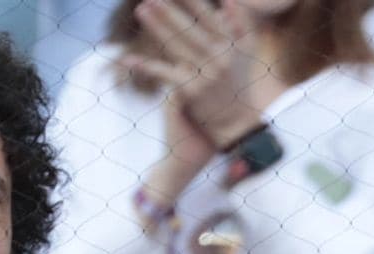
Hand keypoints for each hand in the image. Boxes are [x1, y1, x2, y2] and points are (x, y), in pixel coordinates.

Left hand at [127, 0, 265, 154]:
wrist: (236, 121)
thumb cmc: (236, 80)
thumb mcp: (245, 52)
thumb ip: (240, 25)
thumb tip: (228, 1)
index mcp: (230, 45)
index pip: (207, 17)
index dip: (191, 2)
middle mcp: (218, 59)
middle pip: (189, 30)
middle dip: (169, 12)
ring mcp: (203, 76)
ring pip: (175, 47)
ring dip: (156, 28)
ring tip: (141, 10)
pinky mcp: (190, 92)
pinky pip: (164, 74)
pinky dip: (146, 67)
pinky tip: (128, 59)